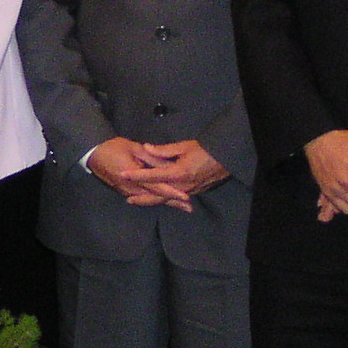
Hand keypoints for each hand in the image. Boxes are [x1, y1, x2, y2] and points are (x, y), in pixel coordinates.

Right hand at [88, 136, 190, 208]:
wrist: (92, 154)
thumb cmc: (113, 147)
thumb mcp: (134, 148)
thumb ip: (152, 157)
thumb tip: (168, 165)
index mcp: (134, 176)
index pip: (156, 186)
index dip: (172, 192)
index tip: (186, 197)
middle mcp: (131, 188)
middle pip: (155, 197)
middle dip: (172, 203)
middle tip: (189, 208)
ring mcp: (127, 192)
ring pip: (149, 199)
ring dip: (165, 203)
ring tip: (181, 207)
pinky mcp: (124, 192)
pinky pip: (143, 198)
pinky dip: (155, 200)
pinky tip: (164, 201)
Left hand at [115, 139, 229, 210]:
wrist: (225, 158)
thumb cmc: (205, 150)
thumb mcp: (184, 147)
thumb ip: (163, 150)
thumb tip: (146, 148)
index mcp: (178, 173)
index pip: (152, 176)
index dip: (136, 175)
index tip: (122, 174)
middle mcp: (182, 186)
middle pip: (157, 195)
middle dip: (142, 198)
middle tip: (128, 199)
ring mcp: (188, 191)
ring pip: (166, 199)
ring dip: (151, 200)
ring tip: (138, 201)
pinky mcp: (193, 192)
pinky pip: (174, 198)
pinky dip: (163, 199)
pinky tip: (156, 199)